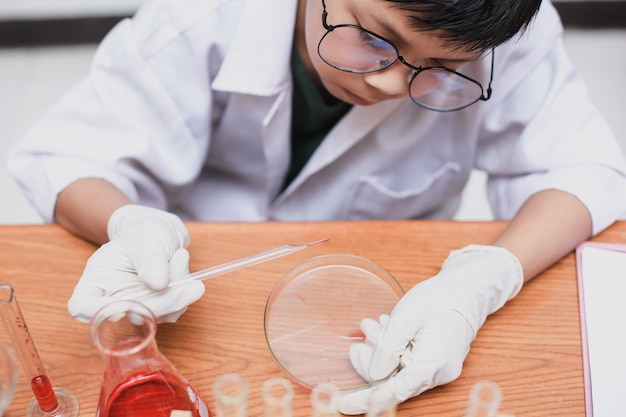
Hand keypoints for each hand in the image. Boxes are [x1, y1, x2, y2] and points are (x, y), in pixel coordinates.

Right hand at [68, 205, 204, 322]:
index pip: (82, 305)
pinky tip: (181, 263)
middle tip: (187, 283)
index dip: (98, 312)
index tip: (121, 307)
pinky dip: (184, 289)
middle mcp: (114, 298)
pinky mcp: (158, 307)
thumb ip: (149, 260)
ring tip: (180, 256)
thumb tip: (159, 284)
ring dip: (178, 292)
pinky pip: (174, 309)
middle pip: (131, 315)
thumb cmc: (143, 233)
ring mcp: (137, 306)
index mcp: (96, 280)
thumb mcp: (143, 240)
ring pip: (158, 316)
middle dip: (162, 301)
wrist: (160, 232)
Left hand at [338, 245, 522, 414]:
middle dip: (371, 359)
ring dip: (381, 348)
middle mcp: (438, 373)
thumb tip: (373, 375)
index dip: (366, 399)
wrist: (467, 290)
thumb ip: (387, 348)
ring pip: (398, 369)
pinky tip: (387, 327)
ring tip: (373, 324)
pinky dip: (394, 347)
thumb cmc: (439, 299)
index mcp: (431, 364)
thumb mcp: (406, 317)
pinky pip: (408, 362)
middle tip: (364, 331)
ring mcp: (439, 369)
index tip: (343, 404)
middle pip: (392, 380)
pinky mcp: (436, 362)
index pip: (393, 392)